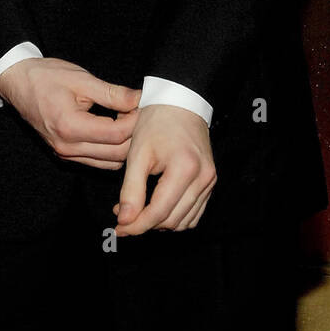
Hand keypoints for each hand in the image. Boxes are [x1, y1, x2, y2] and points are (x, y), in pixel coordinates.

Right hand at [0, 56, 140, 168]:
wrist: (18, 82)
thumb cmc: (46, 77)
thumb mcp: (81, 79)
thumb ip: (112, 93)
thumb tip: (139, 99)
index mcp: (70, 127)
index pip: (116, 134)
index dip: (135, 120)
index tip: (142, 105)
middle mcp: (67, 147)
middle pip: (117, 154)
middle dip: (134, 135)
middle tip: (138, 112)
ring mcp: (65, 154)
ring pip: (109, 163)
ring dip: (124, 145)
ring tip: (126, 119)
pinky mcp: (64, 155)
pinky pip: (97, 161)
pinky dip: (111, 150)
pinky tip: (114, 129)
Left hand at [112, 104, 215, 235]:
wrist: (180, 102)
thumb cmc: (157, 122)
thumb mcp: (138, 152)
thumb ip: (131, 189)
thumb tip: (125, 221)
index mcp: (185, 168)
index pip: (159, 212)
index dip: (136, 226)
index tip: (118, 228)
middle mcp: (203, 178)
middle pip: (172, 221)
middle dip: (145, 224)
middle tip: (123, 216)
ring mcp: (210, 180)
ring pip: (184, 222)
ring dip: (160, 223)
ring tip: (138, 211)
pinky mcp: (210, 181)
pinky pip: (194, 213)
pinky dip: (175, 216)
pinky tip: (157, 206)